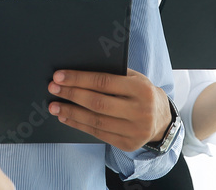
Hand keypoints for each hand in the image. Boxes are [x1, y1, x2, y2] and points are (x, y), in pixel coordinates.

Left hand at [47, 68, 171, 151]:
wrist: (162, 119)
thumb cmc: (141, 93)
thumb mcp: (134, 78)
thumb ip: (112, 74)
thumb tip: (77, 71)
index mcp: (141, 89)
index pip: (104, 82)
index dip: (79, 79)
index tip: (59, 76)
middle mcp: (140, 111)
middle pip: (97, 103)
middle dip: (71, 95)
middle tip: (53, 89)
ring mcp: (135, 130)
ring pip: (96, 121)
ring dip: (71, 112)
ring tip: (54, 106)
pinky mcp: (128, 144)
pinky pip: (98, 134)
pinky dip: (79, 125)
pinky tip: (66, 117)